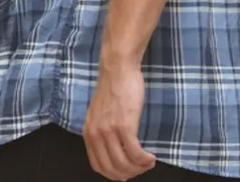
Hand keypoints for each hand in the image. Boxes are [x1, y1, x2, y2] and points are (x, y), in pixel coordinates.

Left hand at [83, 60, 155, 179]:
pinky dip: (144, 160)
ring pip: (125, 165)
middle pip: (112, 170)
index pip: (99, 167)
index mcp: (89, 132)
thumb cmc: (113, 87)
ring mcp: (109, 131)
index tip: (127, 172)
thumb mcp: (100, 113)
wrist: (118, 67)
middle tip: (141, 168)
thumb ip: (103, 132)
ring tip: (148, 162)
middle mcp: (96, 134)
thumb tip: (115, 154)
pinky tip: (150, 157)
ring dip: (139, 168)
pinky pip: (135, 154)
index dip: (115, 174)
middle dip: (129, 174)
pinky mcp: (124, 125)